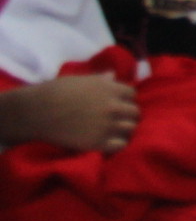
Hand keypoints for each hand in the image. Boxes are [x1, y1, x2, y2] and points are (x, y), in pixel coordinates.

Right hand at [0, 73, 138, 150]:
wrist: (37, 112)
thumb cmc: (55, 91)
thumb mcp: (80, 80)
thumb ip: (100, 80)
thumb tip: (113, 75)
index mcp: (109, 89)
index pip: (132, 94)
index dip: (125, 98)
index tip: (118, 102)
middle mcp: (112, 106)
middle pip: (135, 112)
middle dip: (128, 114)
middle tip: (119, 118)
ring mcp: (107, 125)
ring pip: (131, 128)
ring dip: (125, 129)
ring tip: (116, 131)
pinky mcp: (98, 142)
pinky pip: (121, 145)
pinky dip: (119, 143)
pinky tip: (110, 142)